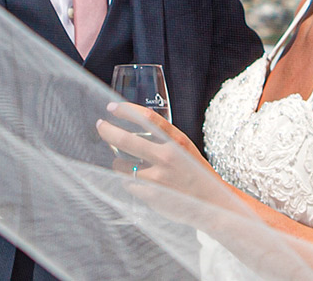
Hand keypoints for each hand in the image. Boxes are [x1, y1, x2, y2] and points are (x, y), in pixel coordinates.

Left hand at [95, 102, 222, 204]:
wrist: (211, 203)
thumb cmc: (195, 172)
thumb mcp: (184, 148)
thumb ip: (164, 138)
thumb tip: (135, 127)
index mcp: (177, 141)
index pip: (148, 119)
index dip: (127, 110)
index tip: (112, 107)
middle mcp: (166, 157)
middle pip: (126, 140)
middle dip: (107, 131)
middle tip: (101, 125)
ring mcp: (158, 177)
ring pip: (121, 165)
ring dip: (119, 163)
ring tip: (126, 164)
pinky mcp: (151, 195)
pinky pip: (127, 184)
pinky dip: (128, 181)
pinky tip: (139, 182)